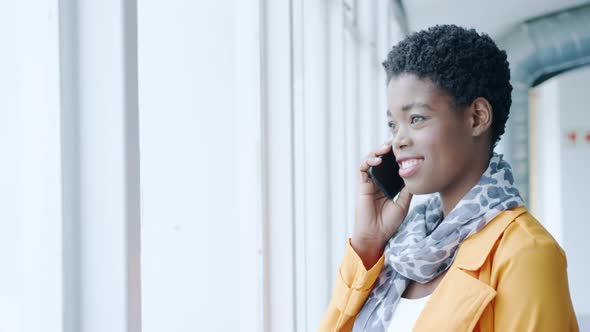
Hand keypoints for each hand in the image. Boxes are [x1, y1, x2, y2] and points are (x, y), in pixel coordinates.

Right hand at [351, 137, 412, 267]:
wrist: (376, 235)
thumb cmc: (389, 222)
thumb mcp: (403, 202)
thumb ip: (407, 188)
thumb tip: (415, 173)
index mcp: (388, 184)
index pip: (392, 165)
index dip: (397, 154)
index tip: (406, 146)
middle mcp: (377, 181)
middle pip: (381, 159)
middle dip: (387, 148)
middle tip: (396, 139)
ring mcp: (369, 182)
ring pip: (370, 159)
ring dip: (377, 151)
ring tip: (387, 146)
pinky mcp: (361, 185)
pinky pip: (362, 168)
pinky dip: (368, 160)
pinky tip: (378, 160)